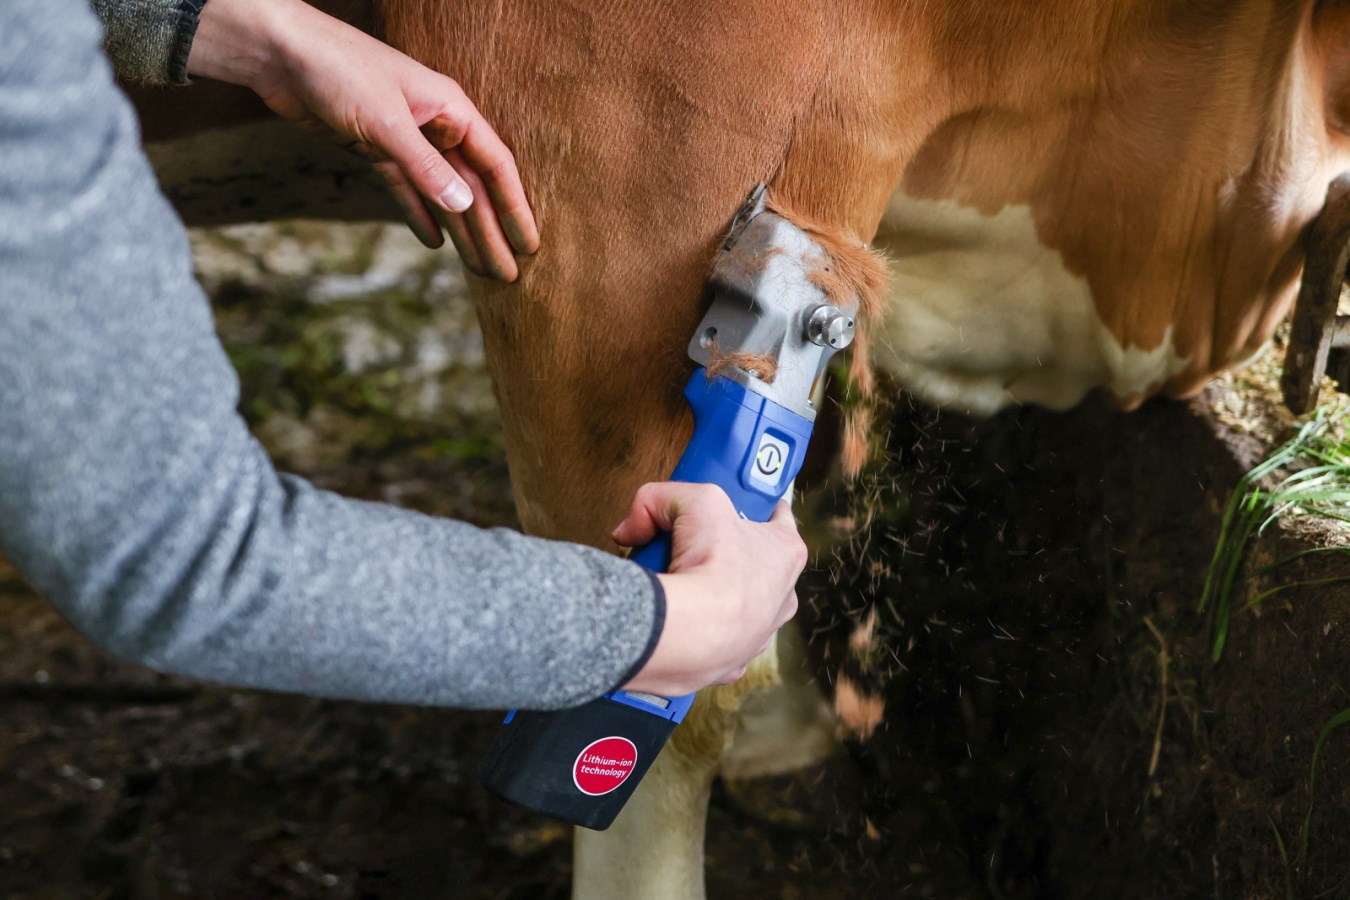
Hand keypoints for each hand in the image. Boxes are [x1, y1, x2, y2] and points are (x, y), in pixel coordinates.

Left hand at [186, 0, 538, 280]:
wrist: (280, 53)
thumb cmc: (339, 69)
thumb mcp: (387, 121)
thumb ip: (426, 167)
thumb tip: (464, 207)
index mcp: (451, 109)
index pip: (495, 165)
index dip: (515, 206)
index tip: (529, 244)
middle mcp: (435, 124)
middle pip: (471, 187)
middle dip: (490, 231)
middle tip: (507, 274)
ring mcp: (406, 138)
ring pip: (441, 193)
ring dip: (461, 231)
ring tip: (480, 269)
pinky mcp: (375, 148)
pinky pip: (406, 189)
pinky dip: (419, 215)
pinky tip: (435, 244)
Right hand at [611, 484, 805, 696]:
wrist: (689, 633)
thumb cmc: (710, 567)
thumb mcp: (692, 501)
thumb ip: (660, 498)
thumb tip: (634, 526)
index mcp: (785, 553)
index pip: (778, 519)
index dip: (753, 508)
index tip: (735, 506)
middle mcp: (782, 597)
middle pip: (751, 564)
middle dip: (722, 555)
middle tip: (690, 548)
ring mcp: (759, 635)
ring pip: (734, 608)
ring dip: (710, 599)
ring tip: (678, 589)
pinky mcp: (730, 665)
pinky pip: (712, 644)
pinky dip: (695, 634)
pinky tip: (676, 624)